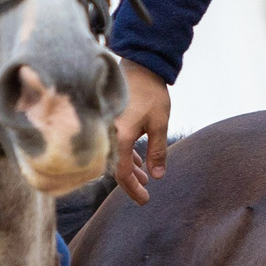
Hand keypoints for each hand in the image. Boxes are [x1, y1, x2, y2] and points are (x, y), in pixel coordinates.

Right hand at [112, 61, 173, 203]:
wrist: (140, 65)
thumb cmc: (151, 93)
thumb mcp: (159, 124)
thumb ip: (158, 151)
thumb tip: (157, 177)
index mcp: (119, 136)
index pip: (123, 172)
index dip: (133, 189)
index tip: (145, 200)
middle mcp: (108, 133)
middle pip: (115, 168)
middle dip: (131, 183)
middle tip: (144, 195)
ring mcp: (106, 127)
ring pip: (115, 157)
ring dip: (130, 169)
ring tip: (146, 179)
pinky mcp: (109, 121)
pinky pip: (114, 145)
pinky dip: (127, 155)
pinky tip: (140, 162)